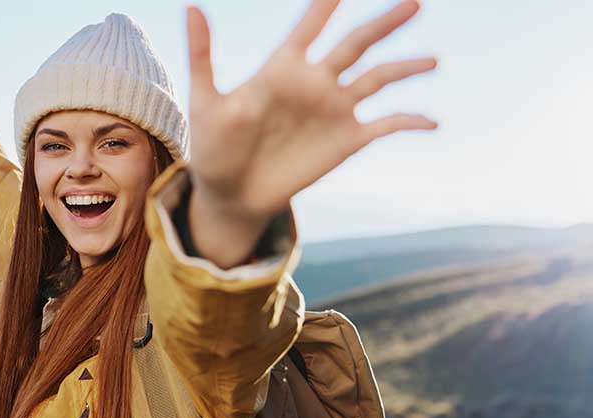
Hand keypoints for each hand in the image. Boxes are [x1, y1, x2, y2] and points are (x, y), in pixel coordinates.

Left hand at [184, 0, 437, 223]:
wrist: (230, 194)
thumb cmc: (212, 146)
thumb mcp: (206, 101)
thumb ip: (202, 54)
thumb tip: (191, 6)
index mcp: (282, 68)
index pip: (309, 26)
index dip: (325, 4)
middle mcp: (314, 82)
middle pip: (356, 43)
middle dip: (384, 23)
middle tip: (415, 3)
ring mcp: (333, 110)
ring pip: (378, 79)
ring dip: (406, 68)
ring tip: (433, 60)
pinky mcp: (346, 140)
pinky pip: (386, 125)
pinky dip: (410, 121)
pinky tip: (432, 122)